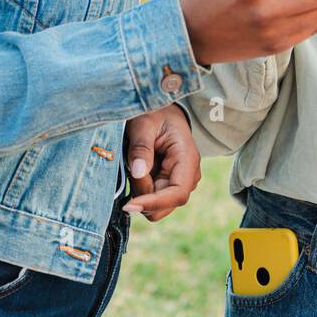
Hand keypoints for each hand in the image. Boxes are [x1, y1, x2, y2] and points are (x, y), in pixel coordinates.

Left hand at [122, 105, 200, 221]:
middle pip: (165, 205)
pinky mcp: (168, 185)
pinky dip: (139, 190)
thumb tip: (137, 173)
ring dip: (139, 192)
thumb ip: (141, 148)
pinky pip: (151, 198)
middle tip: (128, 170)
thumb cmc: (154, 113)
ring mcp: (179, 182)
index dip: (154, 203)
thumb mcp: (143, 124)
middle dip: (142, 197)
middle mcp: (188, 175)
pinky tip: (136, 169)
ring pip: (156, 205)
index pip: (177, 194)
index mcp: (187, 159)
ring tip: (132, 164)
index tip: (129, 204)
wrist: (161, 110)